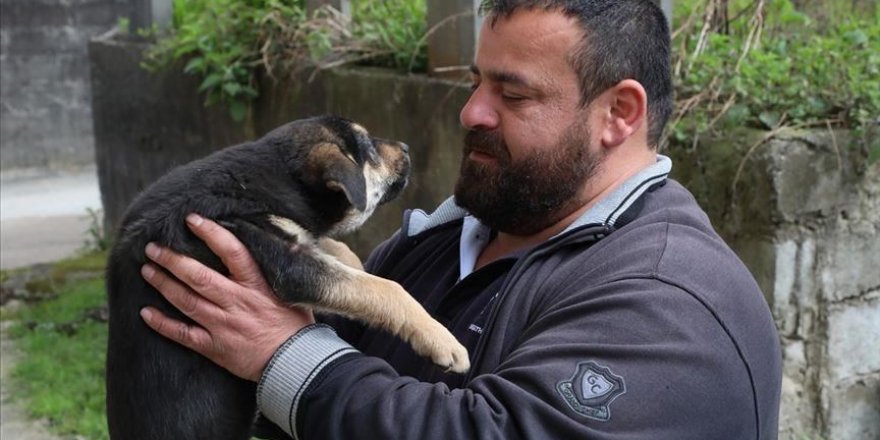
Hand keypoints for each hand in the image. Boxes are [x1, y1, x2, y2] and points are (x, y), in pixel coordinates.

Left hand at [139, 214, 314, 381]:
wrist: (295, 362)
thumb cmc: (295, 326)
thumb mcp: (292, 292)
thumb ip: (279, 270)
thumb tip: (288, 241)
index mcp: (256, 286)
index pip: (232, 252)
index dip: (211, 234)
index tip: (192, 220)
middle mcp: (236, 302)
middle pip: (198, 276)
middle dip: (173, 260)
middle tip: (153, 248)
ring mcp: (223, 326)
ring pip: (186, 301)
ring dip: (163, 284)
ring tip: (147, 270)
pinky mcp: (214, 347)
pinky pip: (183, 334)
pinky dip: (162, 324)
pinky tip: (145, 313)